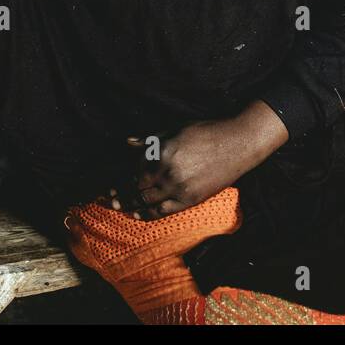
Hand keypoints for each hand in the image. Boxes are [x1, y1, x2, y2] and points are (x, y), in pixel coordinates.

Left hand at [101, 101, 288, 219]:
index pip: (134, 171)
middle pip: (137, 188)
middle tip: (107, 200)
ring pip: (147, 201)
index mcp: (161, 152)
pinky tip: (138, 215)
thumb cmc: (206, 132)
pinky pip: (164, 211)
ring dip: (130, 205)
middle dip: (121, 195)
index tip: (109, 185)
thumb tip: (128, 142)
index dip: (120, 179)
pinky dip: (148, 214)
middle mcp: (167, 172)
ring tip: (117, 208)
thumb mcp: (175, 129)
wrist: (237, 144)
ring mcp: (179, 188)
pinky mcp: (191, 199)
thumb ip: (150, 139)